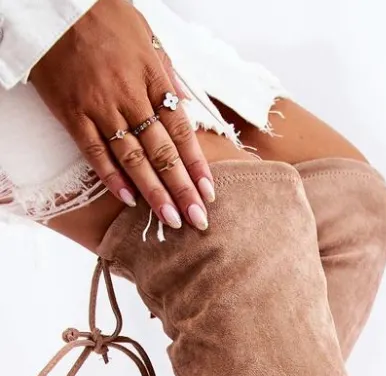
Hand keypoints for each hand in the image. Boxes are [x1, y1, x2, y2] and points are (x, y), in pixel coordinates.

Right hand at [30, 0, 214, 229]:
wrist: (54, 3)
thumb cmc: (103, 16)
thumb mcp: (147, 35)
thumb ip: (166, 74)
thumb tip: (185, 105)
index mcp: (153, 77)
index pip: (181, 130)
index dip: (196, 165)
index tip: (209, 192)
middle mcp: (129, 96)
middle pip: (162, 152)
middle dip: (182, 189)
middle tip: (198, 219)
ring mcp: (100, 107)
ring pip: (133, 158)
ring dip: (154, 193)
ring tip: (171, 220)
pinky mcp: (72, 113)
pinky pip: (95, 152)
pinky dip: (112, 178)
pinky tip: (128, 200)